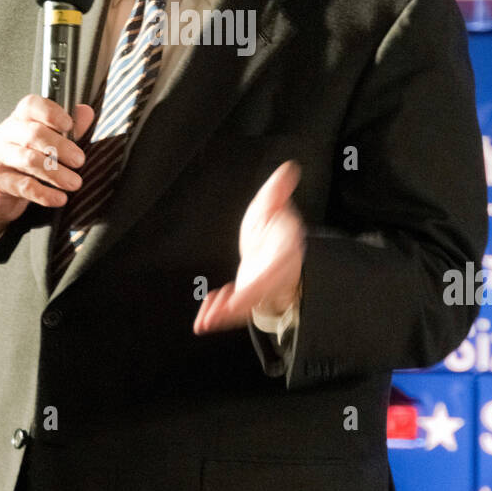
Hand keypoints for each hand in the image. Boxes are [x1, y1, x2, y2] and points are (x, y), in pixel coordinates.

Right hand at [0, 95, 94, 250]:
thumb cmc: (25, 164)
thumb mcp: (48, 145)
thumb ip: (69, 129)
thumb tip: (86, 113)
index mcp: (20, 119)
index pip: (31, 105)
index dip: (51, 113)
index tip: (69, 125)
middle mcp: (6, 134)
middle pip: (33, 133)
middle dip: (61, 147)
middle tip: (79, 161)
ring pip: (28, 159)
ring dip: (56, 172)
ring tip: (74, 182)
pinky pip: (23, 186)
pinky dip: (45, 193)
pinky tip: (59, 198)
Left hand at [193, 160, 304, 333]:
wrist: (274, 246)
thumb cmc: (274, 228)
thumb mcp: (274, 205)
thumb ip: (277, 191)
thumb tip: (288, 168)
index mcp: (283, 253)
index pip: (276, 267)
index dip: (263, 280)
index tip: (244, 289)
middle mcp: (272, 276)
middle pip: (258, 293)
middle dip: (240, 304)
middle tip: (221, 313)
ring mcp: (258, 290)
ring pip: (244, 307)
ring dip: (225, 316)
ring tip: (205, 322)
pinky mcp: (245, 297)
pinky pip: (233, 311)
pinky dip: (218, 315)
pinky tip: (203, 320)